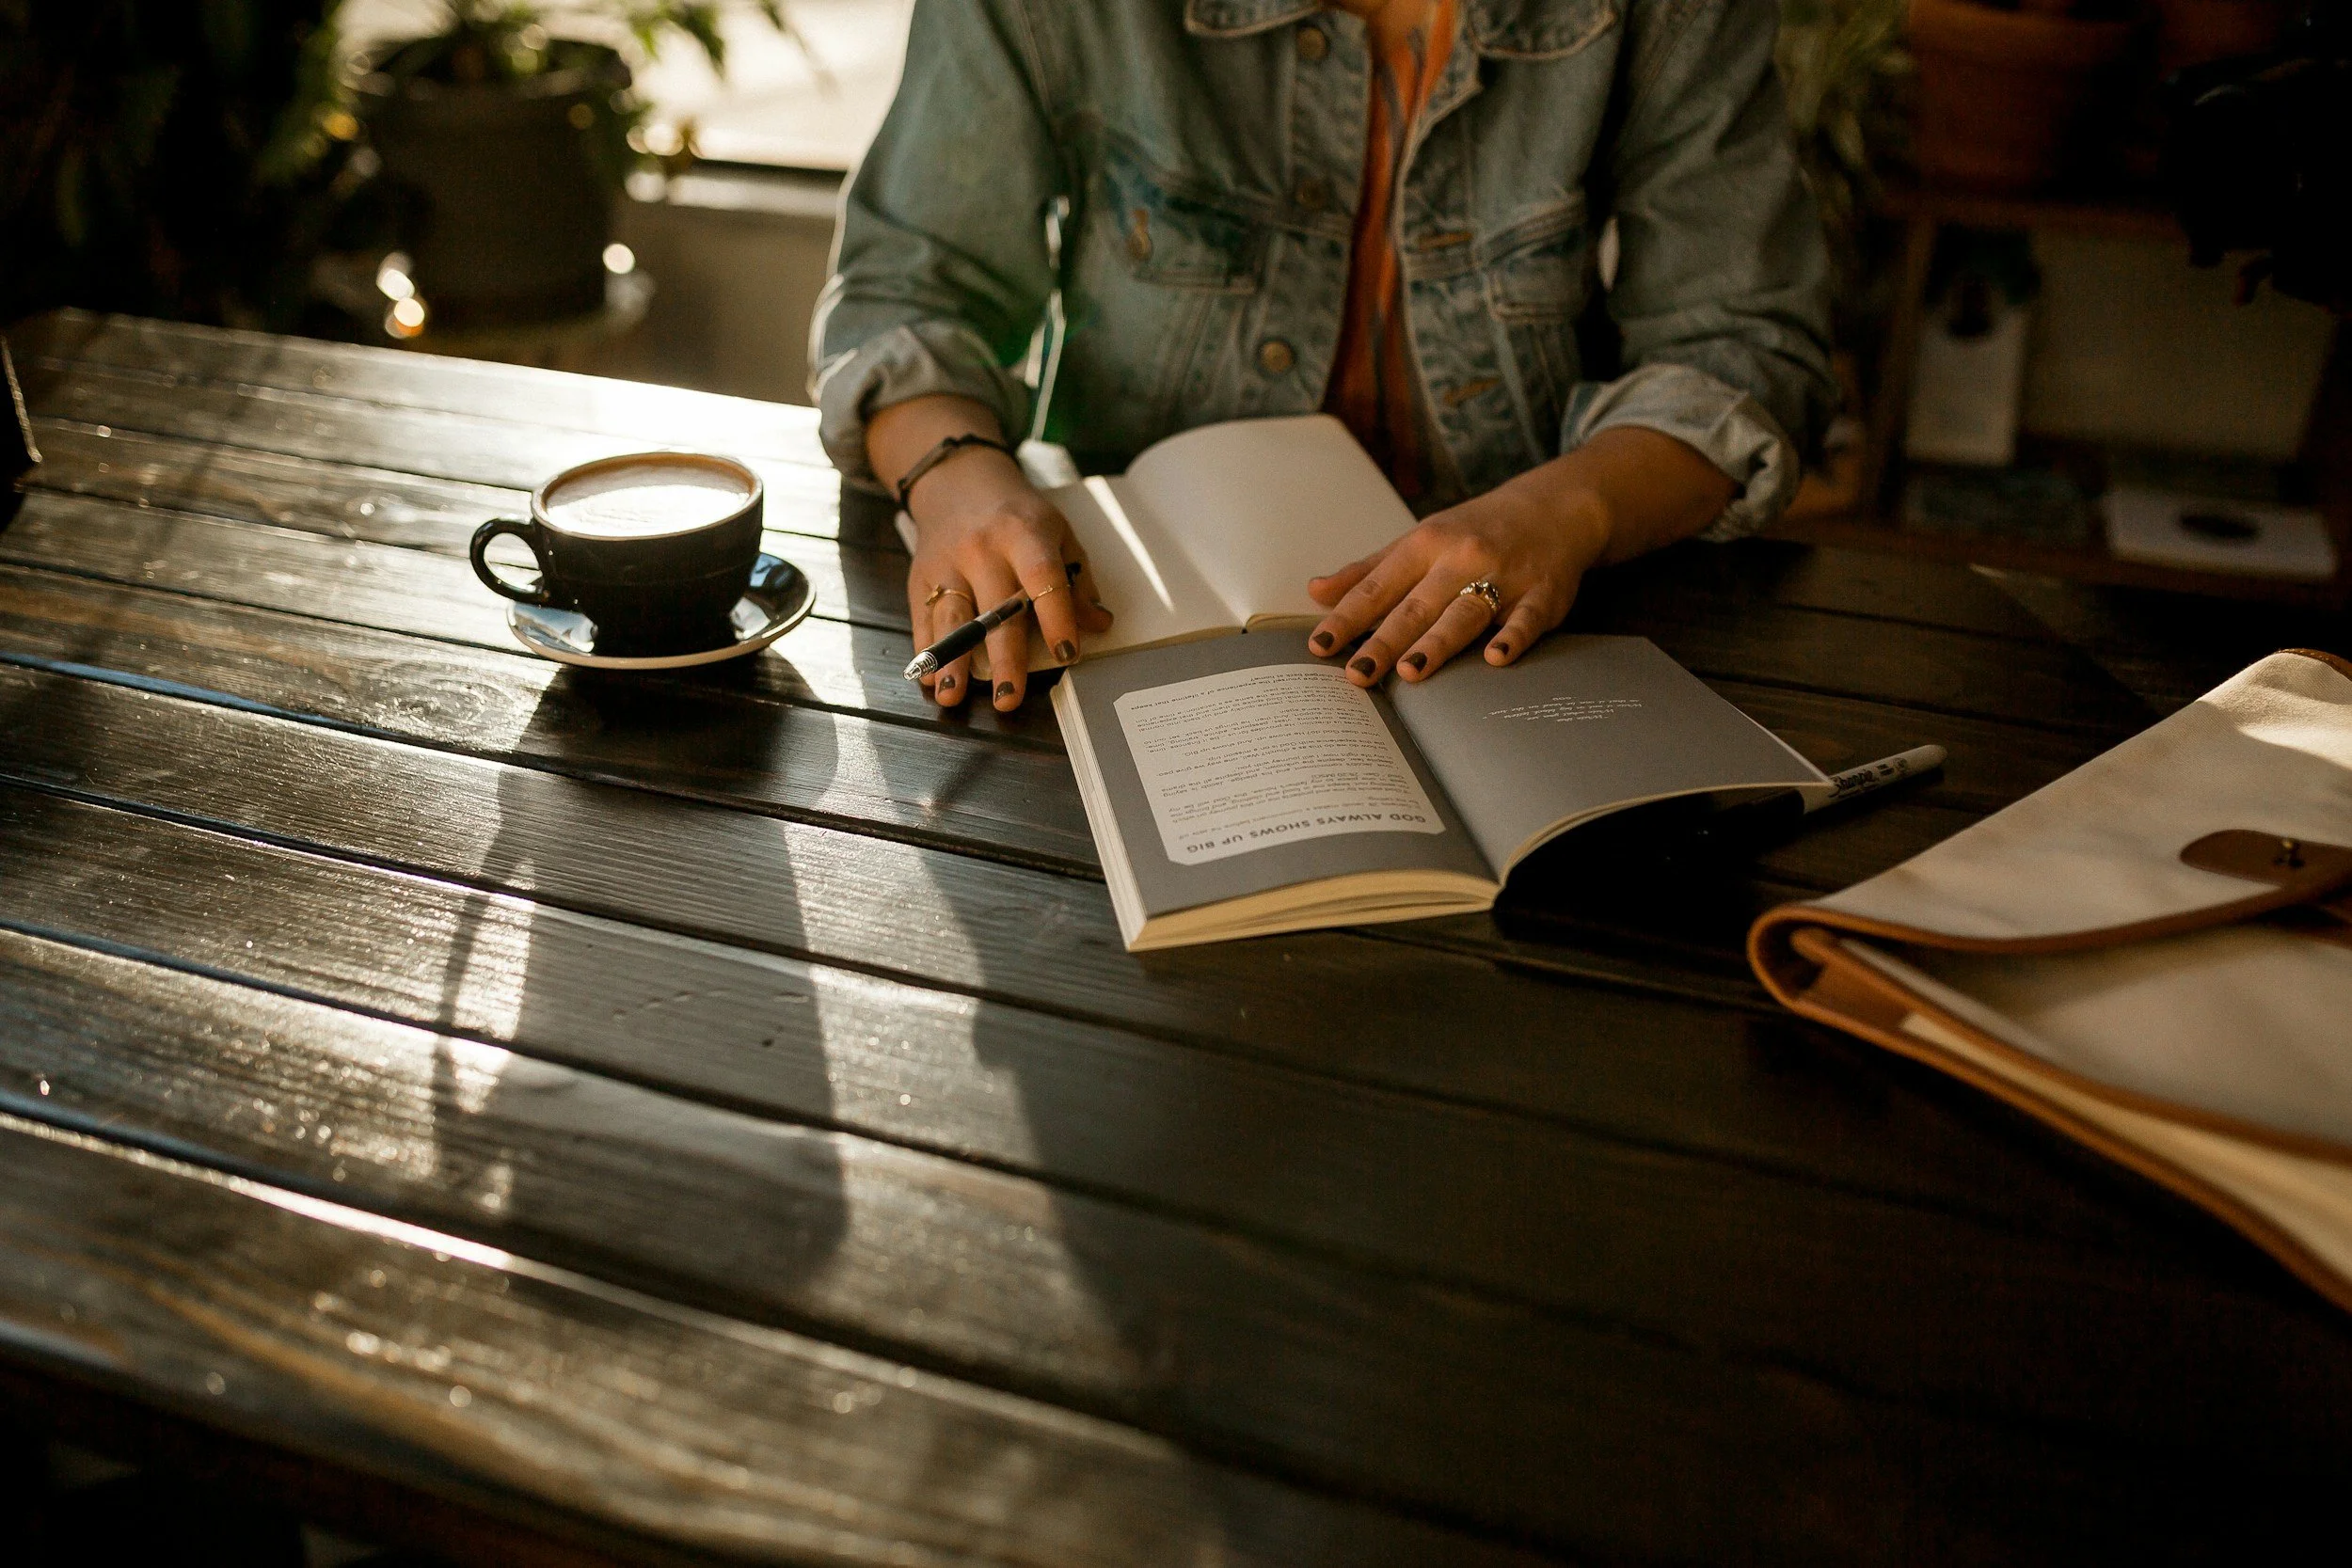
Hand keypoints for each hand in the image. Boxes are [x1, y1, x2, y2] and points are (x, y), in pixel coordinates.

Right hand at [874, 397, 1111, 710]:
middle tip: (1010, 698)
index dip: (1057, 618)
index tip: (1068, 654)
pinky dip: (926, 650)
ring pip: (951, 618)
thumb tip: (1097, 624)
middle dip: (1003, 659)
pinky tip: (930, 679)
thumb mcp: (1057, 533)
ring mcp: (948, 563)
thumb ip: (1077, 580)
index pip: (1043, 579)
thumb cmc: (1017, 515)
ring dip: (952, 661)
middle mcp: (983, 549)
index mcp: (1024, 534)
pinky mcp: (921, 576)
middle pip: (996, 611)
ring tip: (953, 696)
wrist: (959, 482)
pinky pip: (923, 618)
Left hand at [1306, 428, 1737, 684]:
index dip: (1347, 617)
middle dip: (1384, 640)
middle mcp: (1461, 557)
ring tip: (1410, 672)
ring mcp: (1504, 575)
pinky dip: (1513, 636)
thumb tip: (1316, 591)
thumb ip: (1368, 571)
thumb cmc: (1475, 531)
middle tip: (1357, 673)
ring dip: (1438, 642)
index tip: (1319, 646)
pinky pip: (1527, 618)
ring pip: (1464, 612)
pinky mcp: (1542, 594)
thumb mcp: (1419, 540)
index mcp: (1425, 544)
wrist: (1555, 508)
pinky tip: (1496, 658)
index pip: (1378, 587)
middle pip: (1416, 605)